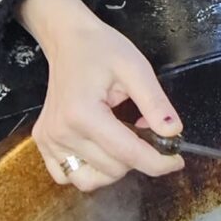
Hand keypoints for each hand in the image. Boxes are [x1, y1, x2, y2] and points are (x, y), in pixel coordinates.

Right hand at [17, 0, 184, 191]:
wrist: (67, 39)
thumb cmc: (102, 49)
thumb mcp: (136, 68)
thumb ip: (155, 103)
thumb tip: (174, 133)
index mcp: (83, 113)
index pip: (128, 154)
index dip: (159, 162)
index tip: (177, 161)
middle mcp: (61, 132)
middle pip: (112, 169)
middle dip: (138, 157)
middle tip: (145, 132)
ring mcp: (49, 141)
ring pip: (90, 180)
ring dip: (114, 169)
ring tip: (122, 141)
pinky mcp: (43, 144)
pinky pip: (67, 176)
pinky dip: (89, 170)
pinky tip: (100, 149)